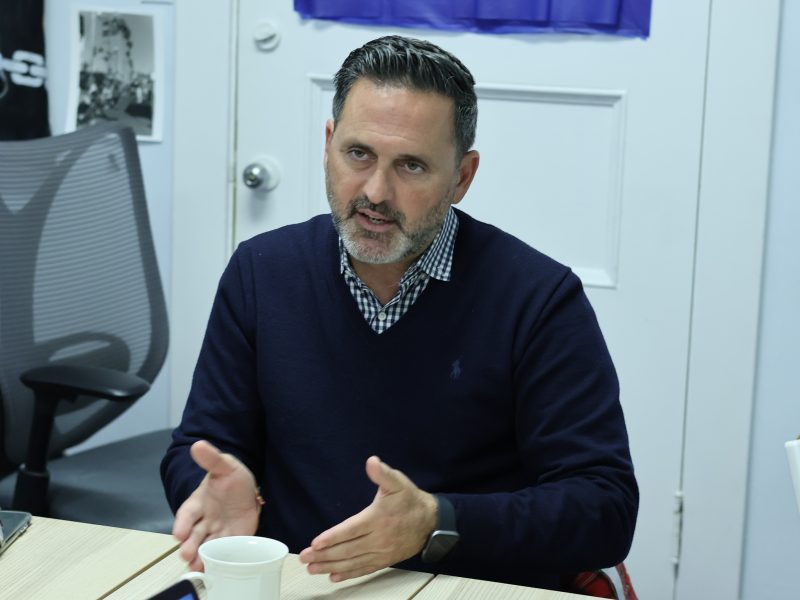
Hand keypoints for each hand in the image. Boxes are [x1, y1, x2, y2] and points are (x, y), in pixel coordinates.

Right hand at [172, 440, 261, 570]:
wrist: (250, 491)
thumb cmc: (231, 479)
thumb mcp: (225, 466)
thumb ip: (212, 459)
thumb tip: (198, 444)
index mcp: (198, 502)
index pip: (186, 514)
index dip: (181, 524)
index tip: (178, 533)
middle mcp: (203, 521)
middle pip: (192, 535)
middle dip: (189, 545)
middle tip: (187, 554)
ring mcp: (217, 533)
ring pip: (204, 548)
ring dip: (200, 557)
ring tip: (197, 566)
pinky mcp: (231, 541)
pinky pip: (223, 553)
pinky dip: (218, 562)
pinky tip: (216, 570)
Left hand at [298, 456, 436, 581]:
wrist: (431, 521)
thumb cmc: (410, 500)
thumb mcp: (398, 482)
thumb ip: (383, 473)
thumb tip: (372, 461)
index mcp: (377, 518)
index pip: (351, 530)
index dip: (333, 537)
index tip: (316, 543)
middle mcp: (378, 538)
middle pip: (347, 550)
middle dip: (324, 555)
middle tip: (304, 557)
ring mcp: (381, 552)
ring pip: (353, 562)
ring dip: (331, 566)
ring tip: (312, 568)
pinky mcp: (385, 560)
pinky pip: (364, 569)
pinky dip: (348, 574)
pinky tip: (334, 576)